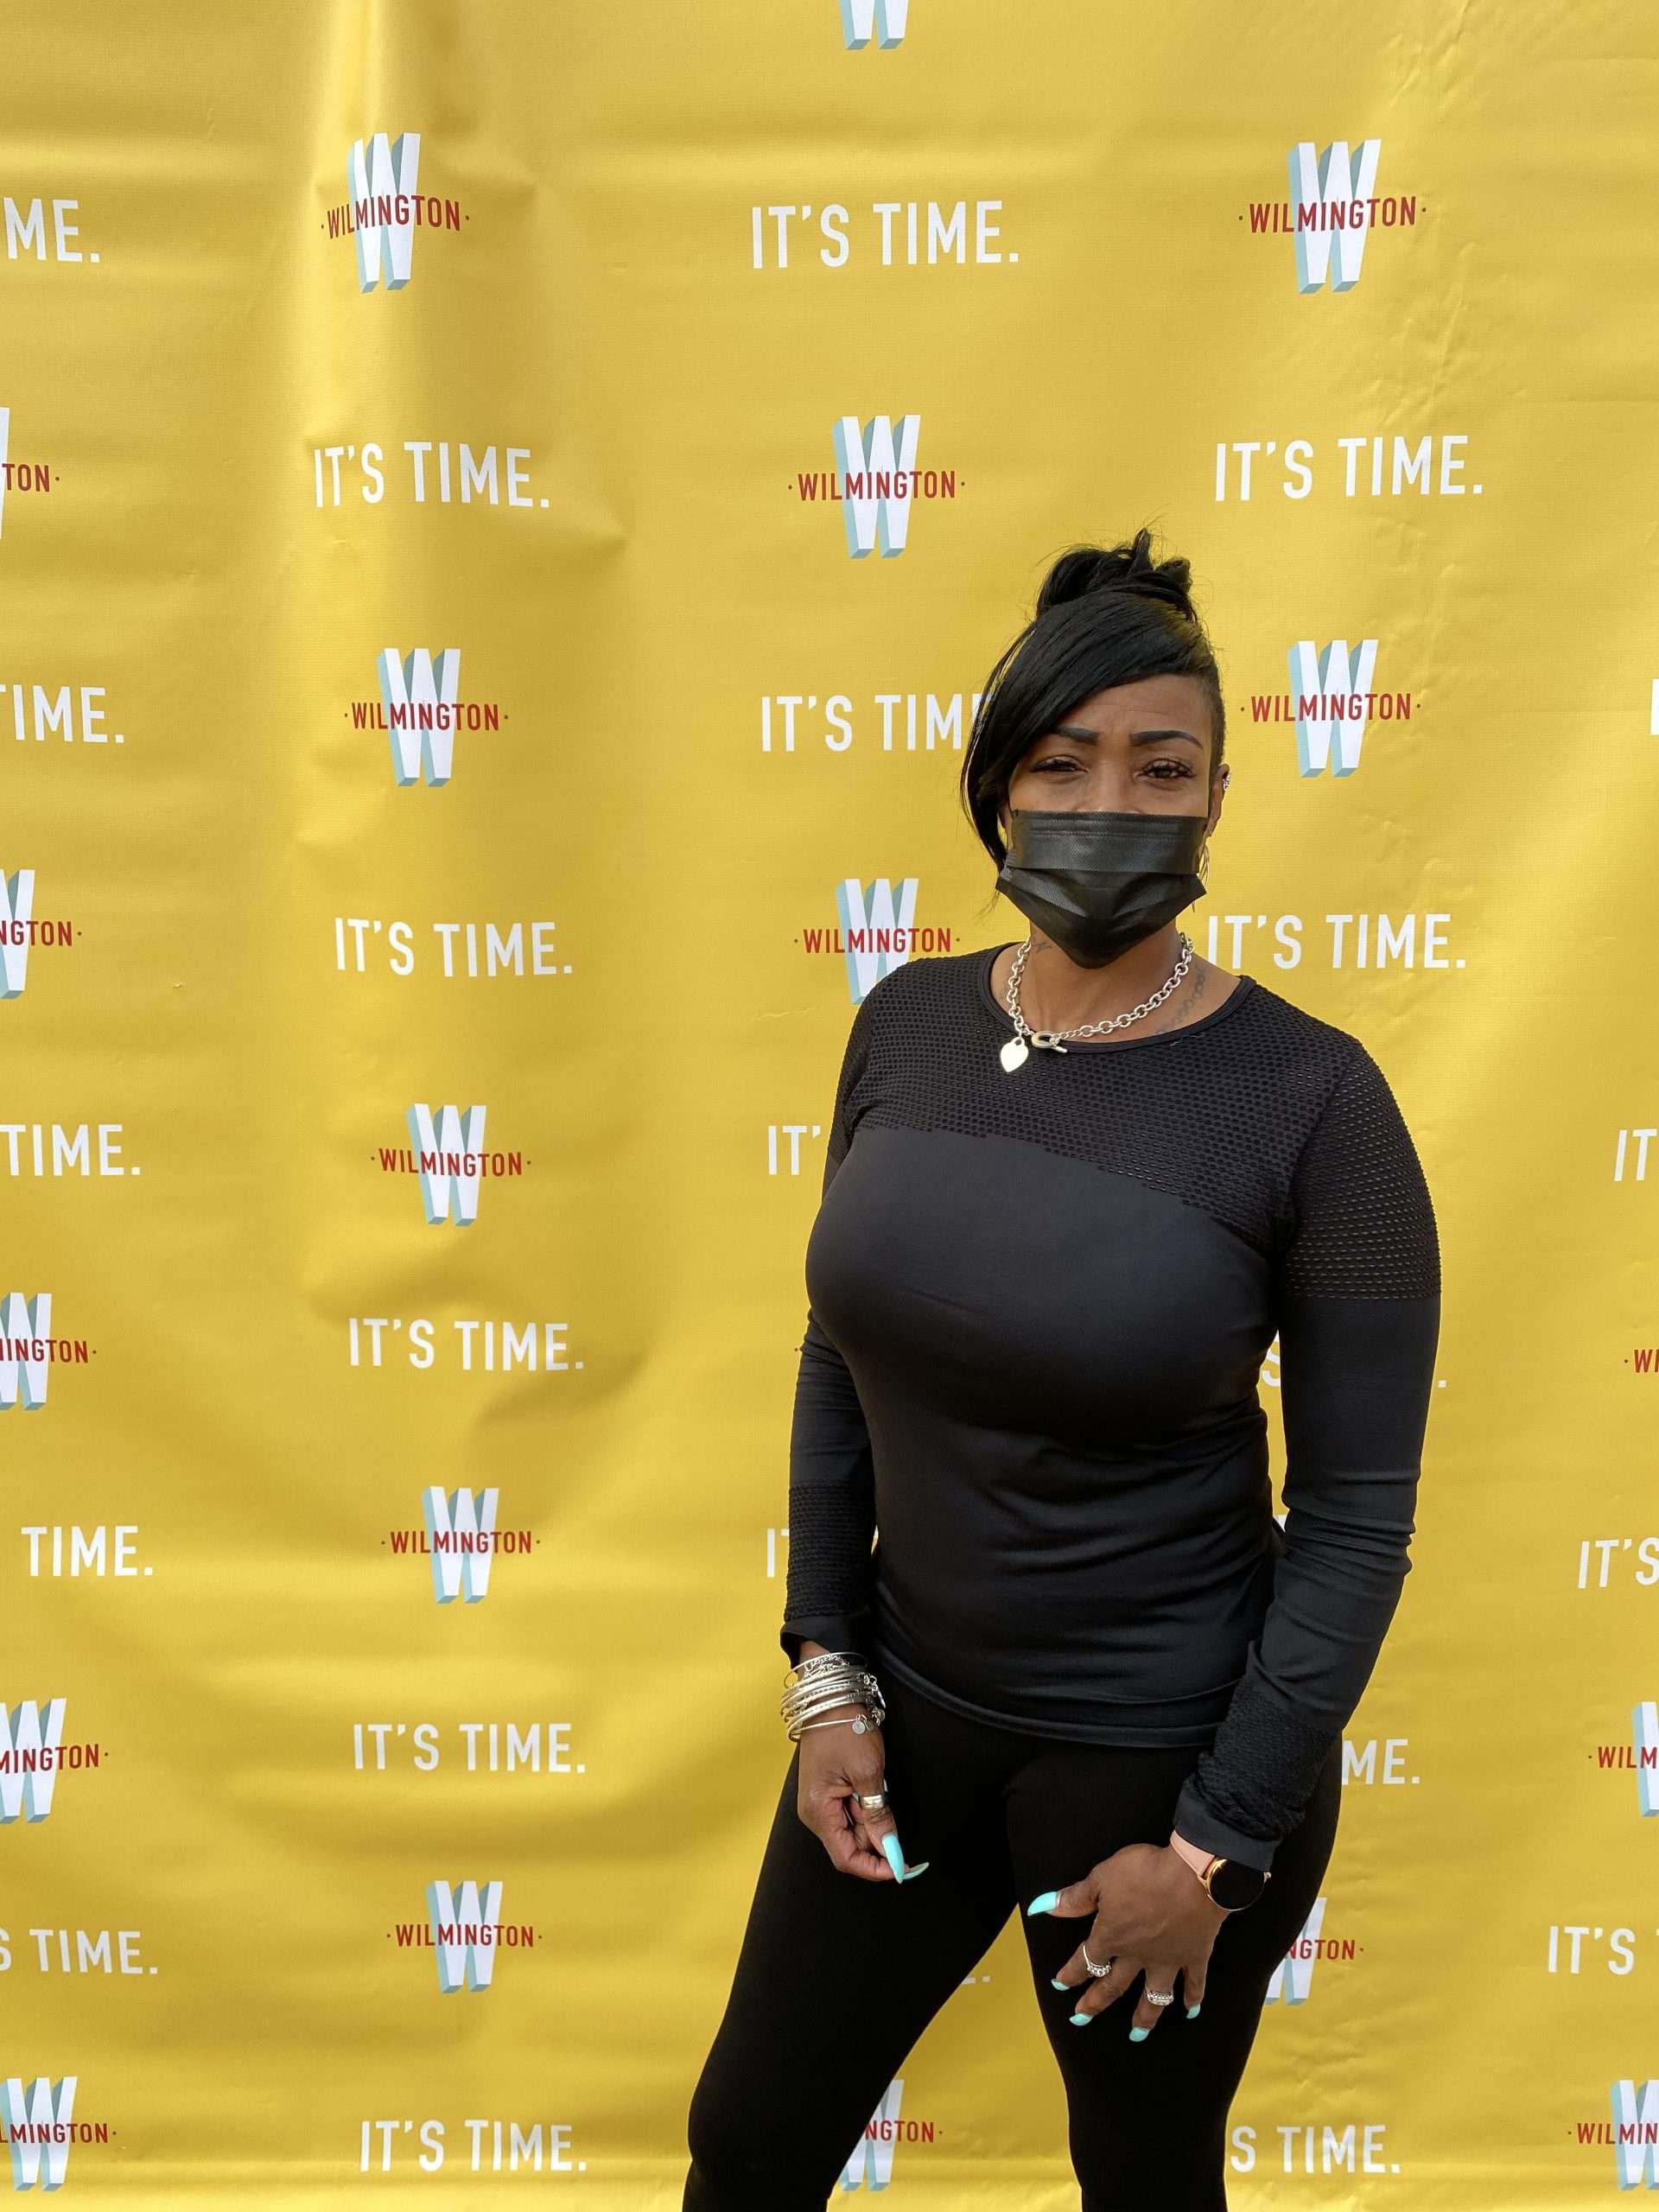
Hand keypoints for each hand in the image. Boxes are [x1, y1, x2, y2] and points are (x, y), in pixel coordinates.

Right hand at [794, 1708, 929, 1884]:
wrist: (831, 1697)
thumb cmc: (844, 1728)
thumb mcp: (869, 1774)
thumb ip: (879, 1817)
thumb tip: (891, 1849)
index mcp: (818, 1811)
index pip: (846, 1858)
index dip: (875, 1867)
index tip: (901, 1867)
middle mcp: (814, 1812)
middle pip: (849, 1846)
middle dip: (876, 1840)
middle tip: (895, 1816)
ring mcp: (820, 1802)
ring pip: (852, 1831)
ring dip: (872, 1820)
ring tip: (878, 1788)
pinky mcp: (827, 1792)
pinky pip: (849, 1814)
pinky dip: (866, 1809)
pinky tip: (872, 1789)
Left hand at [1028, 1842, 1227, 2032]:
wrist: (1193, 1875)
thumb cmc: (1145, 1873)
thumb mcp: (1102, 1878)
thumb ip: (1075, 1898)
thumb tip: (1041, 1907)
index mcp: (1112, 1936)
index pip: (1086, 1960)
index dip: (1071, 1973)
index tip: (1060, 1985)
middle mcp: (1137, 1956)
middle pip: (1113, 1985)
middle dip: (1095, 2002)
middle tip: (1082, 2019)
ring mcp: (1167, 1960)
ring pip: (1153, 1996)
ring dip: (1144, 2017)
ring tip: (1137, 2034)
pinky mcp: (1195, 1956)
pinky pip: (1194, 1983)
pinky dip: (1193, 1997)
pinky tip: (1190, 2010)